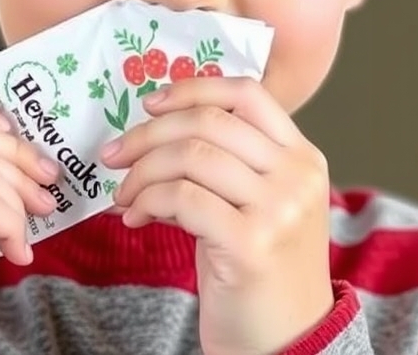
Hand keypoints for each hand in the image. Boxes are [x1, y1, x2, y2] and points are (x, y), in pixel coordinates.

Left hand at [100, 77, 333, 354]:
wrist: (288, 342)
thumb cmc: (265, 275)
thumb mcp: (264, 207)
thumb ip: (234, 165)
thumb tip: (163, 129)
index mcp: (303, 158)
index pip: (247, 94)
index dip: (192, 88)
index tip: (149, 104)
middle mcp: (297, 176)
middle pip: (209, 121)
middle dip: (148, 133)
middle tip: (114, 155)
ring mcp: (279, 209)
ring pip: (191, 157)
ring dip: (141, 173)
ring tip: (124, 197)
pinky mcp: (251, 243)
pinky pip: (181, 199)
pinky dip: (147, 202)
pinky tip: (136, 220)